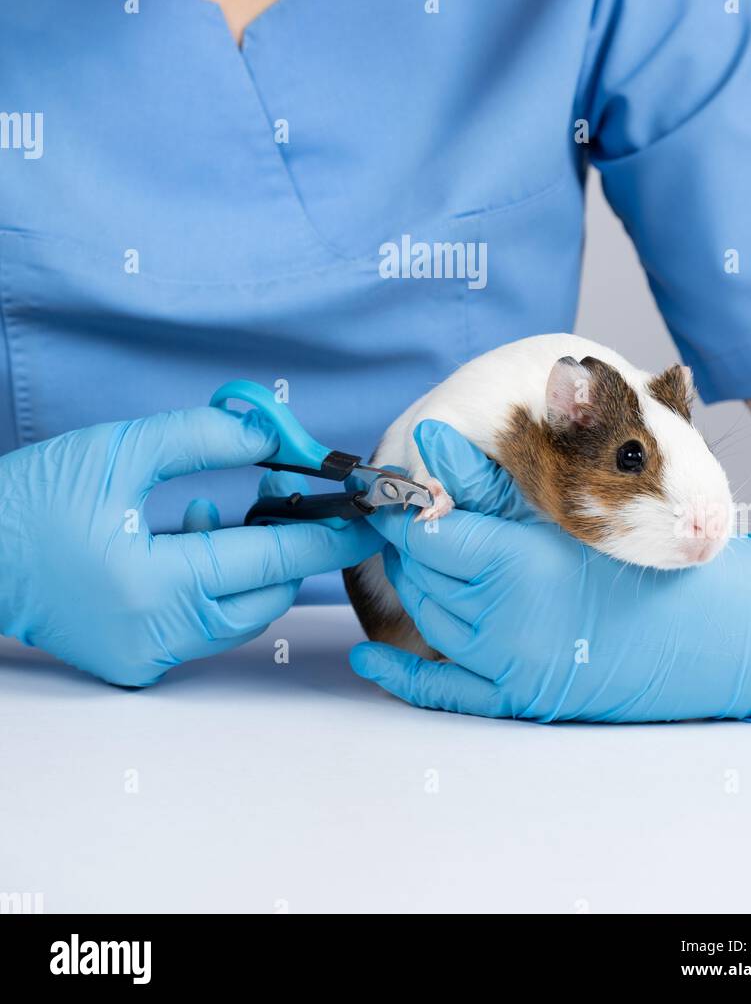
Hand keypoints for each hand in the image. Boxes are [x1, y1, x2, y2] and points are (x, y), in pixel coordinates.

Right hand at [0, 407, 379, 686]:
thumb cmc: (36, 498)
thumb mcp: (122, 448)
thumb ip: (205, 438)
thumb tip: (273, 435)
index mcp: (154, 587)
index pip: (268, 560)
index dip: (325, 535)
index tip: (367, 517)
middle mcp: (155, 636)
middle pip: (263, 596)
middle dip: (288, 548)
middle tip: (284, 497)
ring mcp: (144, 657)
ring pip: (235, 615)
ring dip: (247, 564)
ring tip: (217, 510)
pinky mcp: (132, 662)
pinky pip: (201, 626)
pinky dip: (212, 585)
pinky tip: (186, 538)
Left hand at [349, 421, 750, 721]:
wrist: (706, 632)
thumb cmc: (643, 558)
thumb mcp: (566, 506)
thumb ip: (487, 475)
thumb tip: (428, 434)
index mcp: (516, 564)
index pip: (428, 536)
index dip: (412, 512)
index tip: (409, 493)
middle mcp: (503, 621)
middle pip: (422, 575)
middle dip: (416, 544)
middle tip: (422, 517)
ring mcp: (507, 665)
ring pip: (428, 618)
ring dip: (419, 586)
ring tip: (429, 557)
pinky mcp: (516, 699)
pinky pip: (440, 690)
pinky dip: (399, 675)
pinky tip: (369, 656)